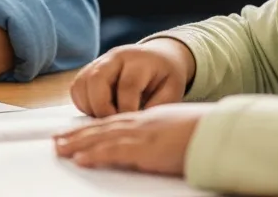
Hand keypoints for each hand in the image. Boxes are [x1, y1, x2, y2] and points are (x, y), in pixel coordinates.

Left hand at [54, 102, 213, 175]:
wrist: (220, 130)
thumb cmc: (206, 131)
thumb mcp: (179, 129)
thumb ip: (163, 134)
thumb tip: (158, 144)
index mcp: (149, 118)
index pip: (114, 121)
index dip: (93, 127)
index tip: (76, 131)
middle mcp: (141, 122)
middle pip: (102, 127)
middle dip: (78, 134)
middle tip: (57, 140)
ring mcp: (142, 134)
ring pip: (102, 138)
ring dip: (78, 144)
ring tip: (60, 149)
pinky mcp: (146, 148)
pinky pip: (114, 151)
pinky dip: (95, 155)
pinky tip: (80, 159)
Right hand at [70, 37, 193, 117]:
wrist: (156, 57)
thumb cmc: (165, 78)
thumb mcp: (171, 91)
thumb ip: (156, 107)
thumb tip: (135, 125)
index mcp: (139, 60)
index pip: (127, 85)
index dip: (127, 109)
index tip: (131, 126)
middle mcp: (115, 56)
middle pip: (97, 79)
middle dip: (102, 108)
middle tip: (113, 125)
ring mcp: (98, 61)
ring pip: (82, 84)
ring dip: (90, 107)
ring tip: (106, 121)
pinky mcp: (87, 70)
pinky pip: (76, 89)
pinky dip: (83, 105)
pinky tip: (99, 114)